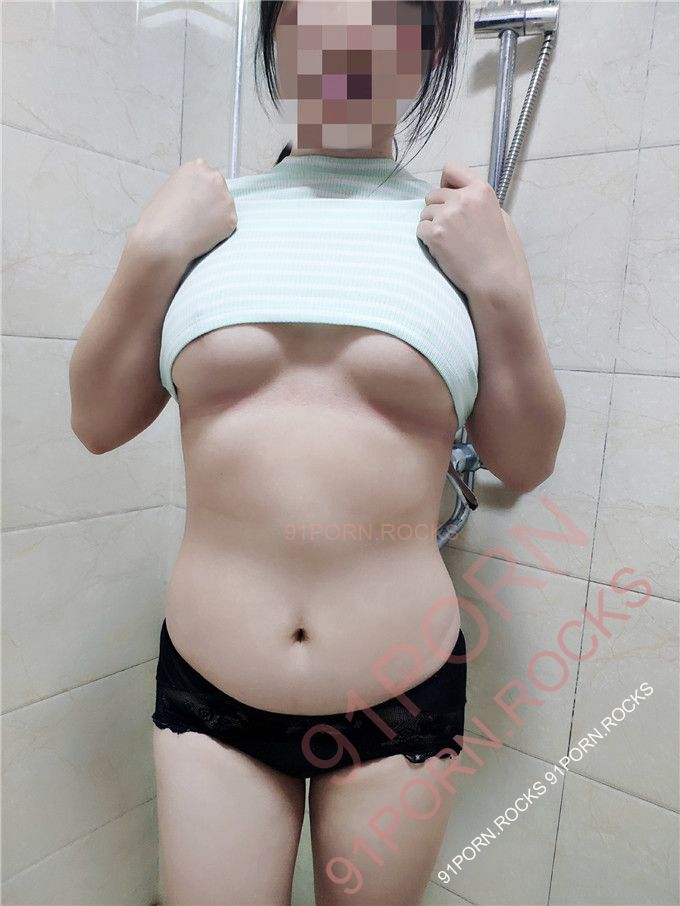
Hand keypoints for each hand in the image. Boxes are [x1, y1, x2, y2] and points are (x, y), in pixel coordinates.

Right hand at [132, 158, 237, 265]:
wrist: (162, 239)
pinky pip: (228, 225)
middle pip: (219, 190)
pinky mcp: (232, 218)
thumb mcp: (171, 189)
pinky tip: (204, 235)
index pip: (207, 176)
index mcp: (197, 167)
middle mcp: (215, 178)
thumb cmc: (159, 218)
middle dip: (212, 202)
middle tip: (198, 217)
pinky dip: (220, 232)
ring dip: (217, 217)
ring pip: (225, 208)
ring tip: (198, 228)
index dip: (202, 192)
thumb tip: (198, 197)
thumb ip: (189, 188)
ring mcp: (226, 198)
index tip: (195, 202)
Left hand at [416, 160, 521, 298]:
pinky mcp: (435, 234)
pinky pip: (420, 229)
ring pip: (424, 212)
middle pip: (433, 194)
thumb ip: (477, 200)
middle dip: (438, 209)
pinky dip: (427, 239)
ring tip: (448, 242)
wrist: (495, 280)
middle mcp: (463, 198)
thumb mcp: (499, 215)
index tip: (448, 195)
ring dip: (431, 225)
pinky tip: (442, 250)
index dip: (446, 182)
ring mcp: (447, 216)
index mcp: (481, 190)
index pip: (451, 168)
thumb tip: (458, 193)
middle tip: (451, 229)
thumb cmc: (500, 252)